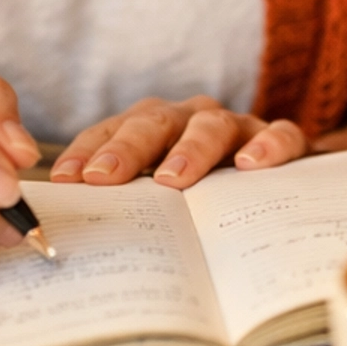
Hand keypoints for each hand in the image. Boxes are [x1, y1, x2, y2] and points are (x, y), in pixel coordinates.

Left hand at [50, 96, 306, 188]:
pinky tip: (251, 164)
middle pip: (157, 123)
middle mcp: (191, 119)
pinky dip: (267, 144)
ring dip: (190, 148)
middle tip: (105, 176)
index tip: (66, 178)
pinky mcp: (280, 141)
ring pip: (213, 124)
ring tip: (173, 178)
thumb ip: (124, 202)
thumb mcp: (157, 194)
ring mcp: (237, 127)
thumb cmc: (201, 192)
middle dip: (127, 148)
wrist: (274, 181)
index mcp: (155, 127)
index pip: (113, 131)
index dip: (87, 151)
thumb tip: (70, 226)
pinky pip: (280, 134)